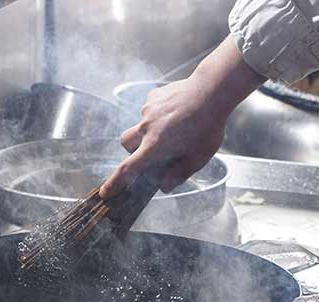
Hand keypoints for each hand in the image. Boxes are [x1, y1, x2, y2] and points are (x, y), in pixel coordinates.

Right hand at [99, 37, 265, 198]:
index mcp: (155, 146)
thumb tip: (164, 186)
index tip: (105, 193)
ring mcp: (148, 110)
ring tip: (174, 128)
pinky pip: (150, 109)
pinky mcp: (154, 96)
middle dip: (132, 150)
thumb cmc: (208, 126)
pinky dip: (158, 115)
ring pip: (139, 125)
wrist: (212, 90)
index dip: (114, 183)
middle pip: (125, 143)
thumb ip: (179, 174)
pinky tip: (177, 113)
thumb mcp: (198, 158)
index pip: (127, 169)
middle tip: (150, 151)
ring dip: (149, 131)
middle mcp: (146, 128)